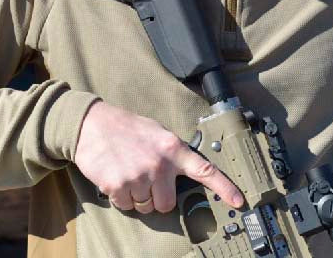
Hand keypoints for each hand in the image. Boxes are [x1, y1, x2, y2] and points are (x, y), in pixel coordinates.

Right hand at [74, 100, 243, 213]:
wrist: (93, 124)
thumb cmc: (127, 128)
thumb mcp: (157, 133)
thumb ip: (173, 153)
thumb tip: (185, 171)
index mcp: (173, 148)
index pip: (204, 170)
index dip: (225, 188)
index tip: (239, 201)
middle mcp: (159, 164)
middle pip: (167, 204)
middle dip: (156, 197)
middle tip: (145, 177)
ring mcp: (139, 176)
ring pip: (146, 208)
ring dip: (138, 197)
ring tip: (130, 173)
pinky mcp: (118, 187)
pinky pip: (126, 207)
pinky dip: (121, 197)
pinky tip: (117, 177)